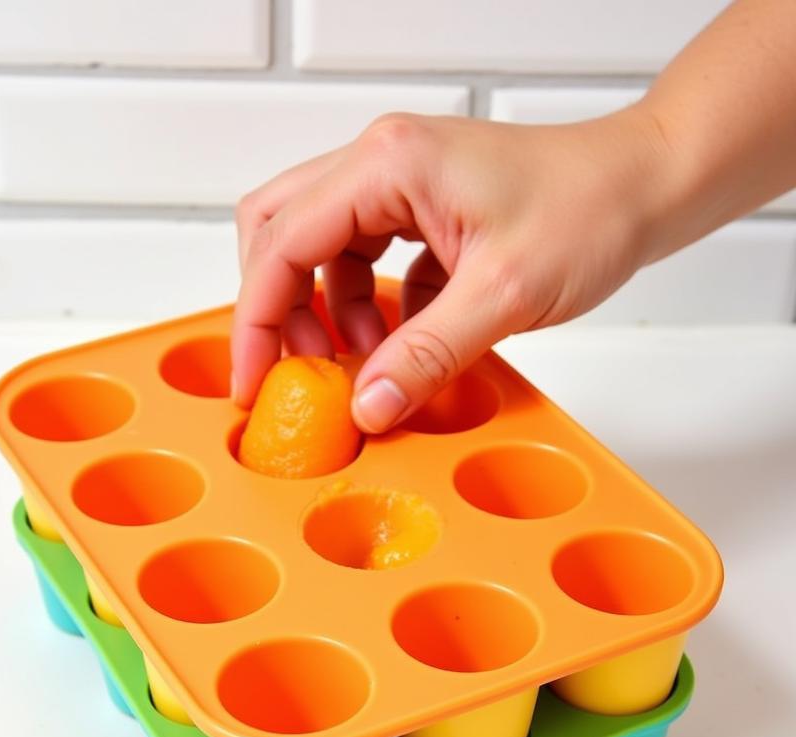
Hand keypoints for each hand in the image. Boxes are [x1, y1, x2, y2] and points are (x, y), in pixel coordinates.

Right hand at [231, 107, 667, 431]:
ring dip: (325, 313)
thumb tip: (366, 408)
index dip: (257, 320)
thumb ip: (426, 356)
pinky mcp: (417, 209)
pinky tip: (398, 341)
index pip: (282, 244)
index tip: (255, 380)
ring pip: (318, 250)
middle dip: (277, 308)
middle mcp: (380, 163)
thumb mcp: (504, 294)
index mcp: (387, 165)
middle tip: (299, 370)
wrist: (646, 184)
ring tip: (363, 362)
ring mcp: (397, 183)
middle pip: (279, 233)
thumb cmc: (591, 208)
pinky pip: (362, 260)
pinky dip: (365, 307)